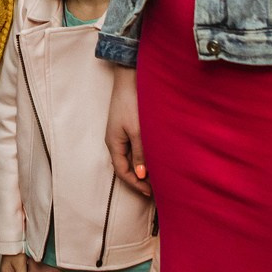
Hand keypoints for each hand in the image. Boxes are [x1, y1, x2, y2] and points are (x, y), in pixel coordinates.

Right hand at [105, 64, 148, 195]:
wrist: (130, 79)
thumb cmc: (131, 103)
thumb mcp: (137, 131)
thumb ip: (140, 153)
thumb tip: (141, 175)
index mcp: (114, 143)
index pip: (122, 171)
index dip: (135, 183)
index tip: (150, 192)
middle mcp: (116, 140)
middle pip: (126, 165)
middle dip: (140, 178)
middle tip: (156, 187)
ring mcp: (122, 133)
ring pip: (132, 156)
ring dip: (143, 166)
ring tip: (158, 175)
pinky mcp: (129, 126)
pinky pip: (135, 146)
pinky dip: (144, 155)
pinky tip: (156, 156)